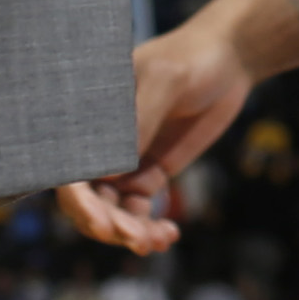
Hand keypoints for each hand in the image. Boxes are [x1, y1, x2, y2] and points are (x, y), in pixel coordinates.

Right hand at [60, 20, 255, 254]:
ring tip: (156, 241)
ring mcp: (124, 161)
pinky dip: (149, 228)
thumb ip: (141, 119)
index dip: (79, 200)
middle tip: (134, 238)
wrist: (228, 60)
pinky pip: (139, 211)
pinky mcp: (149, 172)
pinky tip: (168, 235)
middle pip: (88, 198)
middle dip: (106, 224)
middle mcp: (100, 143)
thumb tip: (112, 172)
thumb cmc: (190, 59)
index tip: (100, 223)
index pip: (70, 166)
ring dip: (129, 232)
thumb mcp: (166, 78)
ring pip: (112, 211)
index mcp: (89, 116)